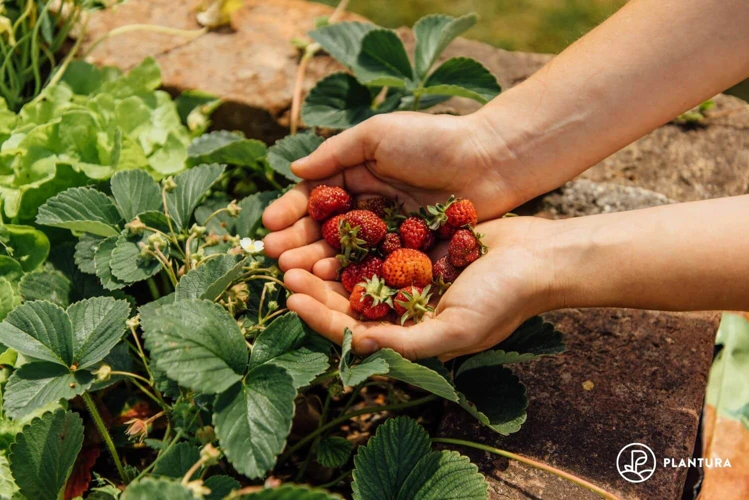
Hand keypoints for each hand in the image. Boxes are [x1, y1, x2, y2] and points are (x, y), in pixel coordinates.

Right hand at [262, 111, 523, 273]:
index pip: (314, 198)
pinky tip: (330, 280)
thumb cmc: (433, 140)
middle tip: (275, 257)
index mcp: (355, 176)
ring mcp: (386, 234)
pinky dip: (350, 273)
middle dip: (297, 242)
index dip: (290, 212)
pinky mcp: (408, 254)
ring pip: (344, 252)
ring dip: (316, 261)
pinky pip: (373, 266)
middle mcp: (367, 207)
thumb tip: (294, 172)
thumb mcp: (378, 134)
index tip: (268, 226)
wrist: (488, 160)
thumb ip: (336, 153)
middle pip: (323, 230)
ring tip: (294, 271)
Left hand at [281, 216, 555, 359]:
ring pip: (358, 276)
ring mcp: (412, 281)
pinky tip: (333, 226)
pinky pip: (378, 248)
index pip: (355, 333)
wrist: (539, 257)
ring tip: (300, 248)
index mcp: (412, 337)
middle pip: (349, 304)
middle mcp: (407, 312)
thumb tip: (358, 346)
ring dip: (329, 265)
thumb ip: (407, 343)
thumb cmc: (504, 299)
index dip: (321, 319)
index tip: (291, 298)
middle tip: (284, 269)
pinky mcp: (418, 251)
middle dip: (316, 290)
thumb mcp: (457, 328)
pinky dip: (356, 242)